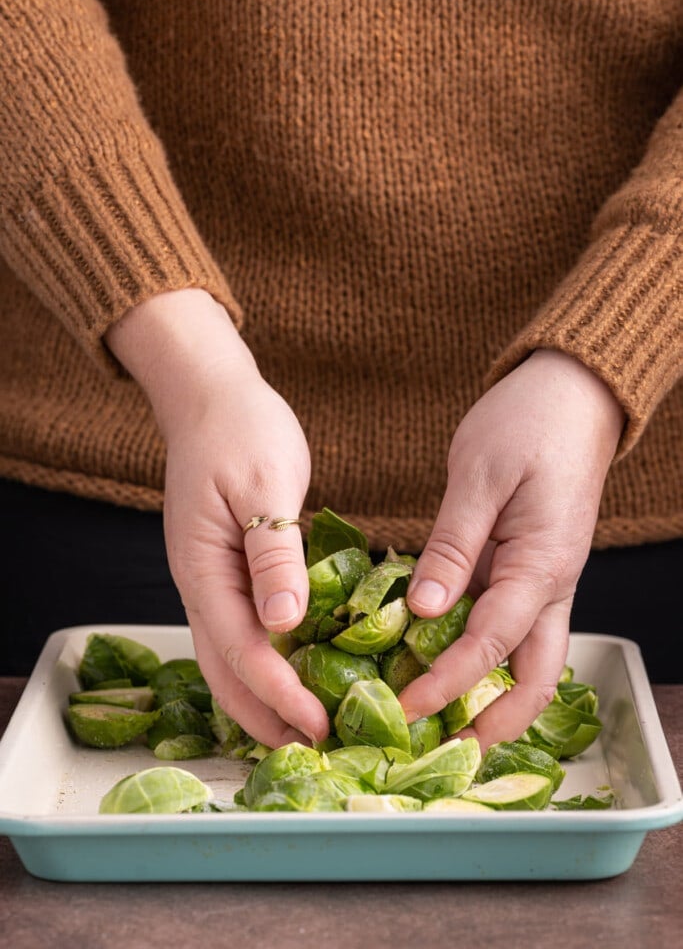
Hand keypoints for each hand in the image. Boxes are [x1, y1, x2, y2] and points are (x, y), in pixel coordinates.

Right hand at [105, 289, 328, 747]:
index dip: (280, 693)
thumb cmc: (241, 431)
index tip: (320, 724)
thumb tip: (285, 624)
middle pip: (225, 670)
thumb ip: (272, 553)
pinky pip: (241, 632)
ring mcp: (209, 581)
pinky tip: (297, 674)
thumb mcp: (263, 482)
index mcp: (203, 568)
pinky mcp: (227, 572)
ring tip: (307, 729)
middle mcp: (199, 585)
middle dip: (267, 716)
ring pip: (229, 658)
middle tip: (317, 748)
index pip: (241, 650)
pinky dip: (266, 665)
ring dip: (263, 699)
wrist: (213, 399)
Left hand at [400, 349, 624, 748]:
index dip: (446, 682)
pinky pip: (512, 625)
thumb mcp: (479, 477)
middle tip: (439, 745)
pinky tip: (442, 656)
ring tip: (440, 716)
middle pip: (533, 678)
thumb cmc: (527, 424)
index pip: (489, 644)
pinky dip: (484, 653)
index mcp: (541, 566)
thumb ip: (452, 547)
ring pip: (527, 659)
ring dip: (491, 695)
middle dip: (492, 722)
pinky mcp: (530, 568)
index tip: (404, 706)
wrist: (571, 395)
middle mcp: (551, 585)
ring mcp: (545, 579)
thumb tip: (420, 609)